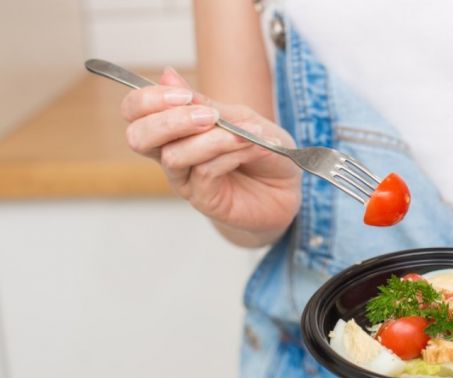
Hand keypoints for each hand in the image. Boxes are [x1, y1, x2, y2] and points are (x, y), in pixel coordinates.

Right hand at [121, 68, 301, 237]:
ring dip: (213, 139)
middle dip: (171, 121)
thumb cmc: (263, 149)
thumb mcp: (238, 117)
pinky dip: (230, 154)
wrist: (289, 186)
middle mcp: (171, 155)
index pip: (135, 111)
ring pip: (174, 155)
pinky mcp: (204, 200)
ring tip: (246, 134)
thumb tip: (166, 74)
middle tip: (208, 116)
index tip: (184, 94)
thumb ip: (204, 102)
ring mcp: (185, 180)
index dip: (148, 99)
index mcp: (173, 129)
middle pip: (138, 137)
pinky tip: (254, 148)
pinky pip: (205, 172)